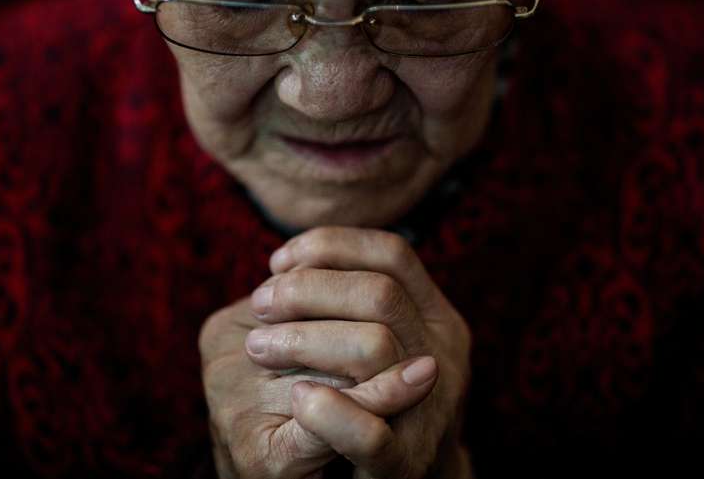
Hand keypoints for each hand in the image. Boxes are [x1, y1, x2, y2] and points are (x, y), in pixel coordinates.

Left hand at [245, 227, 473, 478]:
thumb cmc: (375, 398)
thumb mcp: (374, 341)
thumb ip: (350, 304)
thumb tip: (288, 263)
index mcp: (436, 317)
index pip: (392, 253)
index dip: (332, 246)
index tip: (279, 262)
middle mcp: (444, 353)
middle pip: (380, 292)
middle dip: (307, 290)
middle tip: (260, 305)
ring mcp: (433, 408)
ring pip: (377, 347)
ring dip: (306, 340)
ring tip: (260, 349)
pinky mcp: (405, 464)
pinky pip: (371, 434)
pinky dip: (329, 413)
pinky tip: (297, 400)